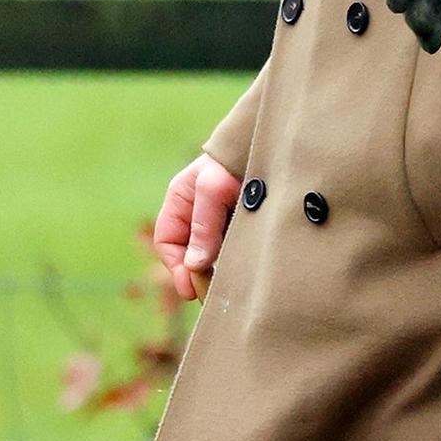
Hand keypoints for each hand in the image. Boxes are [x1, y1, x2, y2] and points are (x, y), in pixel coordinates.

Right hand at [153, 154, 240, 302]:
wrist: (274, 146)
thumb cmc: (235, 160)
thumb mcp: (213, 188)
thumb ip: (203, 225)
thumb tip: (194, 265)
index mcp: (180, 200)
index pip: (167, 241)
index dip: (174, 267)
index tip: (189, 287)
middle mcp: (196, 212)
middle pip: (187, 252)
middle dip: (196, 275)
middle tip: (210, 294)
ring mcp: (218, 218)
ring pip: (210, 253)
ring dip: (215, 270)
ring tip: (228, 284)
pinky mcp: (240, 223)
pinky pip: (230, 248)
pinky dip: (232, 260)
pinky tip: (244, 269)